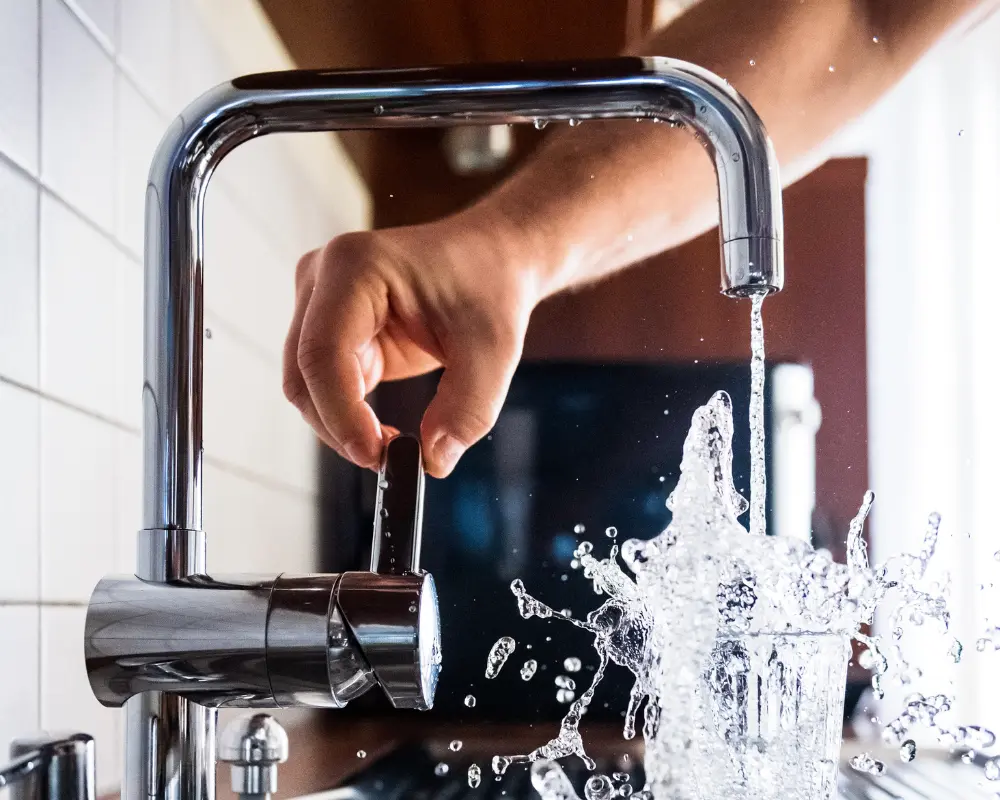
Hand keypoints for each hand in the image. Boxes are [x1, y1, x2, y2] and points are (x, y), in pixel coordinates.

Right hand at [283, 208, 544, 476]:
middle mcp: (323, 278)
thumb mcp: (494, 350)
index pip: (324, 351)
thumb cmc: (489, 287)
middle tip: (389, 461)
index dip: (340, 412)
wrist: (492, 260)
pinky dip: (349, 417)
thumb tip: (433, 460)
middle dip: (340, 426)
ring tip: (394, 445)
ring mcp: (320, 303)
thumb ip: (468, 409)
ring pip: (307, 387)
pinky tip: (385, 431)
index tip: (376, 454)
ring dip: (342, 426)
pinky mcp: (330, 330)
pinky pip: (325, 387)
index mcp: (356, 266)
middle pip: (304, 374)